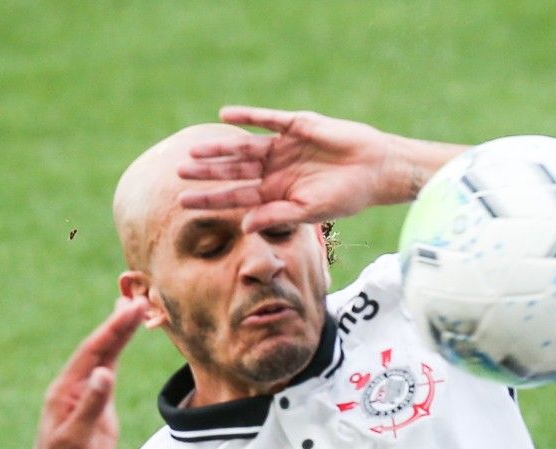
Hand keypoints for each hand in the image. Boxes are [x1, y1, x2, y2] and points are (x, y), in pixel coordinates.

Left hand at [25, 297, 145, 448]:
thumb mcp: (75, 437)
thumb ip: (91, 405)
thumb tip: (105, 372)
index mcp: (68, 389)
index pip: (95, 351)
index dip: (115, 328)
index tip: (133, 307)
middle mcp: (77, 387)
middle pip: (101, 348)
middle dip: (119, 324)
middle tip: (138, 299)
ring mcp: (87, 397)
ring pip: (105, 358)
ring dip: (118, 334)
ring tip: (132, 309)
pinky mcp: (98, 410)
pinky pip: (109, 375)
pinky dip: (117, 355)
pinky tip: (122, 343)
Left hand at [177, 106, 412, 231]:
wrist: (376, 170)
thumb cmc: (347, 196)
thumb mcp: (309, 211)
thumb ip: (277, 216)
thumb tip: (244, 226)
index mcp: (275, 194)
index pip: (236, 197)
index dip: (211, 199)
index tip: (183, 202)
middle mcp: (274, 170)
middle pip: (234, 170)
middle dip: (207, 173)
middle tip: (178, 172)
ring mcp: (284, 146)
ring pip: (244, 146)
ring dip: (220, 147)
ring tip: (194, 150)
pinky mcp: (297, 125)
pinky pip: (267, 119)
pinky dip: (248, 116)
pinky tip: (225, 115)